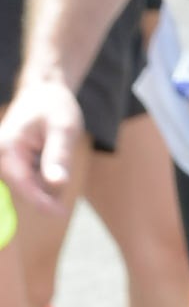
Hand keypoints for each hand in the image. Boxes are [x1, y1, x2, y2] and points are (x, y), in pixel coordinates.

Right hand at [0, 73, 87, 219]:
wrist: (43, 93)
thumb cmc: (54, 106)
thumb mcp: (64, 128)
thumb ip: (58, 156)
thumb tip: (57, 185)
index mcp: (7, 148)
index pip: (23, 185)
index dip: (42, 202)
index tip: (60, 213)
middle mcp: (0, 156)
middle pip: (29, 188)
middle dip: (51, 181)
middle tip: (60, 148)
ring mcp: (5, 162)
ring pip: (34, 187)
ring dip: (50, 177)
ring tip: (54, 147)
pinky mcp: (12, 165)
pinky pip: (34, 181)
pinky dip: (46, 173)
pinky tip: (48, 153)